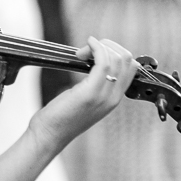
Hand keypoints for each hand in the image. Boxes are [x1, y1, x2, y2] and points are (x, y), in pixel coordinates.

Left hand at [26, 37, 138, 156]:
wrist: (50, 135)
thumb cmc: (61, 116)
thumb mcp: (84, 99)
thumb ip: (94, 84)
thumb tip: (92, 60)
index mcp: (114, 99)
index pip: (131, 67)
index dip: (115, 52)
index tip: (95, 52)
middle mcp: (114, 98)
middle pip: (127, 59)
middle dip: (108, 46)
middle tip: (86, 52)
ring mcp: (104, 96)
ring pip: (117, 58)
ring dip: (99, 46)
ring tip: (81, 53)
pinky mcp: (90, 93)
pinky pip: (103, 62)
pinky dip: (96, 47)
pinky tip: (87, 45)